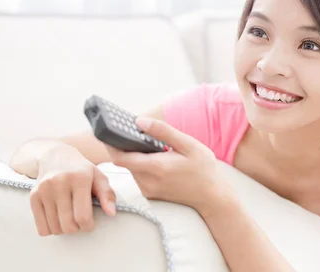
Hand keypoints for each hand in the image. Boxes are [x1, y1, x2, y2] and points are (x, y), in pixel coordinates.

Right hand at [29, 145, 116, 235]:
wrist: (55, 157)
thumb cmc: (80, 169)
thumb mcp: (98, 176)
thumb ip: (107, 194)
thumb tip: (112, 213)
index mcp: (79, 178)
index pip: (83, 216)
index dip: (88, 226)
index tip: (89, 222)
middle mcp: (59, 182)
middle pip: (68, 224)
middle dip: (76, 228)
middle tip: (79, 220)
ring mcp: (44, 189)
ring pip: (55, 228)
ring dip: (63, 229)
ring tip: (68, 217)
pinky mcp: (34, 196)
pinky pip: (41, 227)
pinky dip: (50, 229)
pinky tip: (56, 218)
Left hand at [105, 117, 232, 215]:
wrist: (213, 198)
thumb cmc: (203, 169)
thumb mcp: (188, 144)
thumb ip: (163, 131)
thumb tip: (139, 121)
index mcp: (156, 167)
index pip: (121, 158)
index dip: (110, 144)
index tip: (106, 131)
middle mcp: (148, 182)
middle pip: (124, 162)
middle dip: (122, 146)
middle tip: (124, 129)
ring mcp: (148, 190)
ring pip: (130, 168)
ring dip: (132, 155)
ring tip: (141, 140)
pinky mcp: (150, 193)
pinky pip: (138, 175)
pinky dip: (140, 164)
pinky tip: (152, 155)